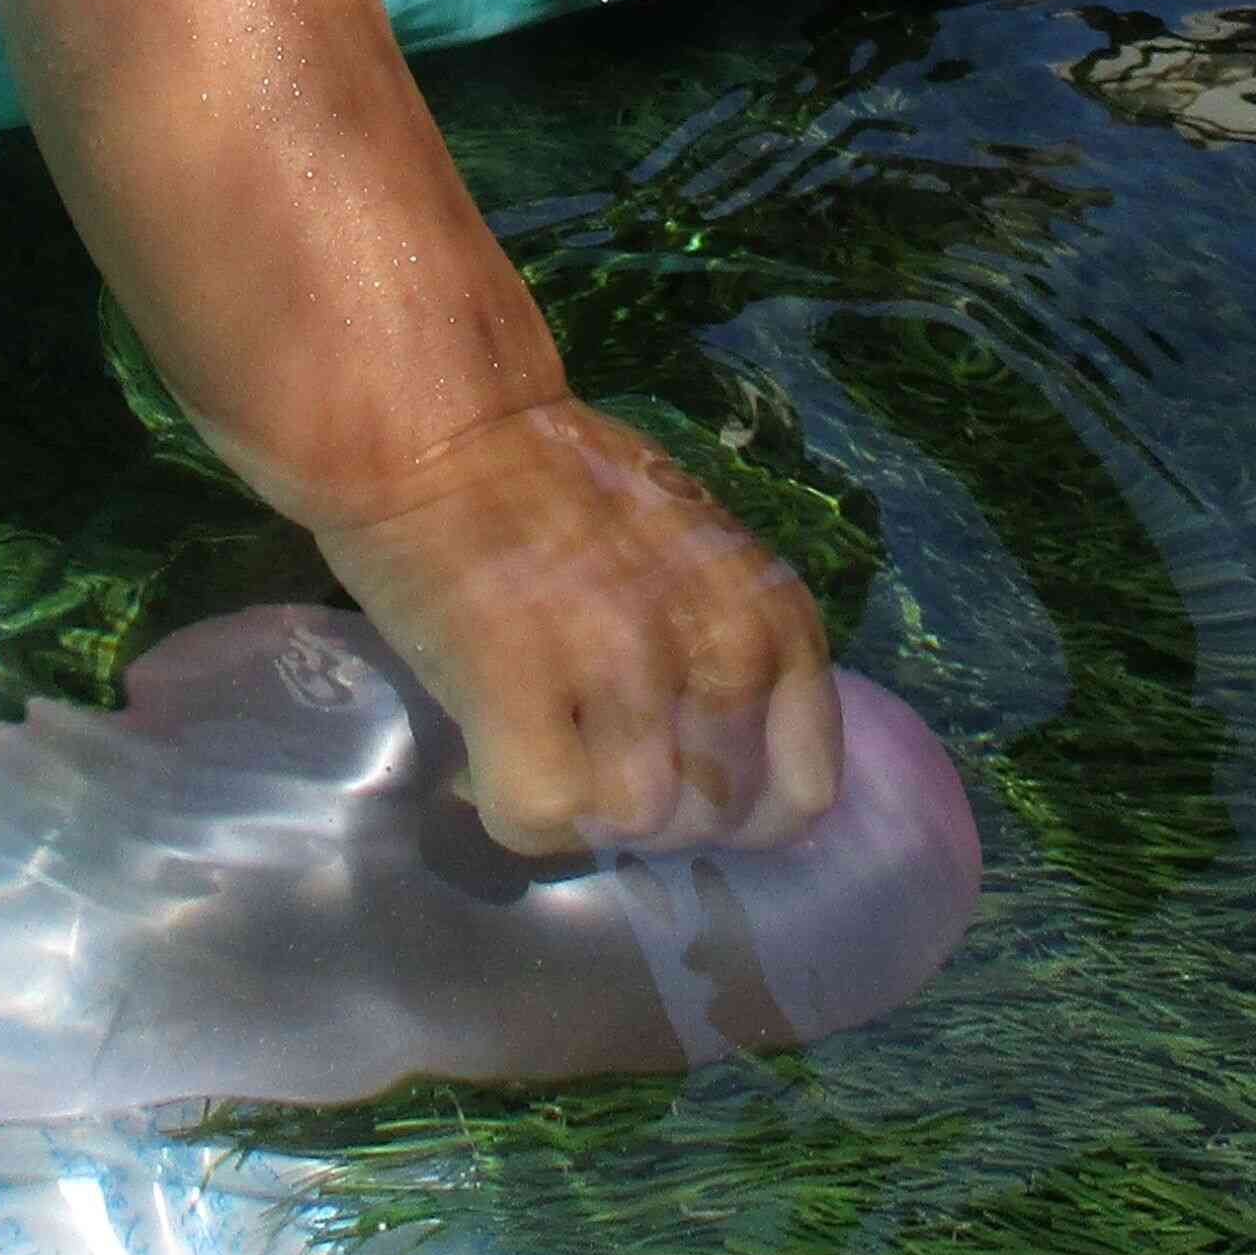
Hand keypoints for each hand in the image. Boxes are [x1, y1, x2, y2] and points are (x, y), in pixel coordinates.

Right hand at [311, 398, 842, 857]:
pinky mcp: (521, 681)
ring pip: (631, 826)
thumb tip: (729, 779)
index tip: (681, 788)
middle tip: (590, 753)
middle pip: (713, 821)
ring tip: (540, 744)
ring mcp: (623, 666)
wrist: (453, 428)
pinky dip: (507, 801)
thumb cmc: (572, 489)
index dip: (739, 812)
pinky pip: (540, 817)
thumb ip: (732, 659)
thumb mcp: (704, 564)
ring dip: (580, 805)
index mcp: (774, 617)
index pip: (802, 792)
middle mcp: (721, 646)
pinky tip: (490, 747)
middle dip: (650, 808)